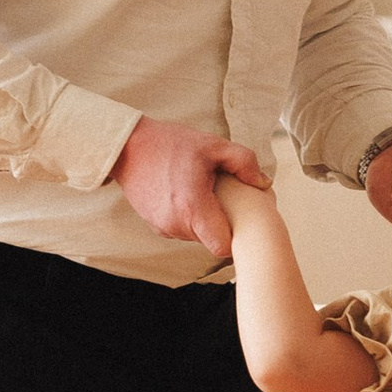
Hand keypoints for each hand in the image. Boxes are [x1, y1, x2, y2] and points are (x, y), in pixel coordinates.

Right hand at [112, 116, 264, 259]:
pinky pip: (181, 230)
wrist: (128, 147)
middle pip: (212, 241)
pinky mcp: (155, 226)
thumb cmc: (172, 144)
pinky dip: (188, 218)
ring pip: (196, 236)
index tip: (241, 222)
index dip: (236, 238)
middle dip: (222, 224)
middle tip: (226, 199)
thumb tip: (263, 183)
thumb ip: (244, 162)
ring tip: (204, 193)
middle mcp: (177, 224)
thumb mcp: (213, 145)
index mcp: (194, 208)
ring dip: (204, 220)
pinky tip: (187, 194)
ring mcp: (163, 228)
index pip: (222, 247)